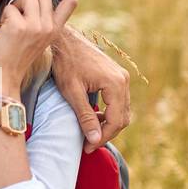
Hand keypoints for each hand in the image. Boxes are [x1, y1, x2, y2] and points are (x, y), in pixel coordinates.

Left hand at [0, 0, 77, 94]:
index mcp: (55, 31)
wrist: (1, 79)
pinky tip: (3, 32)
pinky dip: (3, 16)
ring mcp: (36, 27)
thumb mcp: (31, 37)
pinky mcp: (20, 27)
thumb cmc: (11, 58)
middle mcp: (49, 28)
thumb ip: (35, 17)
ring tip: (8, 22)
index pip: (70, 3)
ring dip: (14, 4)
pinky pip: (10, 7)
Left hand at [52, 24, 131, 151]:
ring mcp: (121, 77)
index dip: (103, 138)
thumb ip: (85, 116)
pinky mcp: (116, 76)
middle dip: (107, 134)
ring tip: (89, 134)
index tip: (87, 148)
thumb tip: (95, 140)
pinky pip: (118, 101)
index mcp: (115, 83)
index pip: (116, 120)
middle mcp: (123, 80)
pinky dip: (109, 113)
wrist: (63, 40)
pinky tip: (94, 119)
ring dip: (108, 125)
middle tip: (88, 145)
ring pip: (122, 110)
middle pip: (123, 117)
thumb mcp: (72, 92)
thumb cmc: (65, 63)